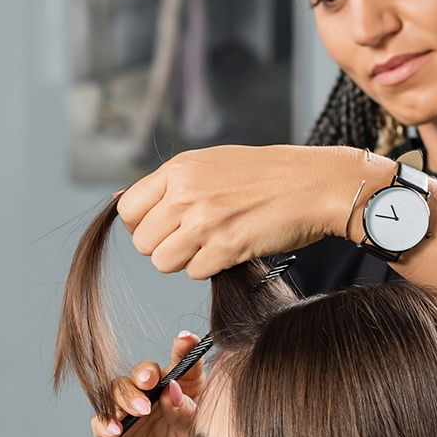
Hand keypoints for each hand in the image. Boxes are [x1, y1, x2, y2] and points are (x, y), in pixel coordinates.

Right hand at [90, 332, 206, 436]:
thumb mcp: (197, 436)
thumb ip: (187, 412)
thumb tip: (172, 390)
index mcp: (182, 390)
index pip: (182, 364)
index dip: (183, 348)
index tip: (186, 339)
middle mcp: (154, 397)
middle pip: (145, 373)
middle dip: (146, 372)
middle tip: (151, 380)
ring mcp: (130, 414)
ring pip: (119, 390)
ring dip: (128, 396)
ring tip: (142, 411)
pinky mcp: (111, 435)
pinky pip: (102, 421)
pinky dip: (107, 421)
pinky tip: (118, 429)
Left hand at [117, 144, 363, 279]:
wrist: (315, 184)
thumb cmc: (270, 175)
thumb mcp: (213, 163)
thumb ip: (172, 183)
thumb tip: (122, 202)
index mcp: (180, 169)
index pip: (128, 209)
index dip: (141, 225)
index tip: (163, 228)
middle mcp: (185, 193)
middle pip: (143, 242)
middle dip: (165, 246)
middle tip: (194, 239)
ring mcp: (204, 221)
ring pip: (164, 262)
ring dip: (186, 260)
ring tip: (213, 245)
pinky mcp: (226, 247)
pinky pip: (196, 273)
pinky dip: (212, 268)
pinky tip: (233, 249)